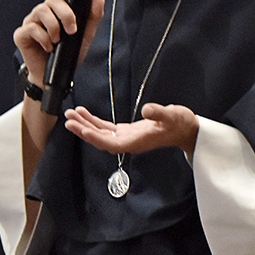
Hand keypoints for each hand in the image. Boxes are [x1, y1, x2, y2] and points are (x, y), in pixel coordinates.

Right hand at [13, 0, 104, 86]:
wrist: (57, 75)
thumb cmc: (69, 52)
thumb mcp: (86, 35)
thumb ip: (93, 17)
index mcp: (57, 7)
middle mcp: (43, 11)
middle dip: (65, 13)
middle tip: (72, 30)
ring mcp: (31, 21)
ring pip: (42, 11)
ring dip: (54, 27)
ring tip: (59, 40)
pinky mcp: (22, 34)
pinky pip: (32, 28)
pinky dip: (44, 38)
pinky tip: (49, 47)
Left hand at [64, 103, 198, 157]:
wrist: (186, 129)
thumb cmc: (180, 124)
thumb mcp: (172, 115)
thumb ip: (159, 113)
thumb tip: (146, 110)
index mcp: (137, 142)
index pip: (112, 144)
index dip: (96, 138)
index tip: (83, 130)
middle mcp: (128, 142)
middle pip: (101, 140)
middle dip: (84, 130)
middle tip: (68, 120)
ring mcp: (126, 137)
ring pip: (101, 134)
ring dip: (85, 125)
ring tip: (71, 115)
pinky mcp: (127, 131)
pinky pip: (106, 128)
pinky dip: (94, 121)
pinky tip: (84, 113)